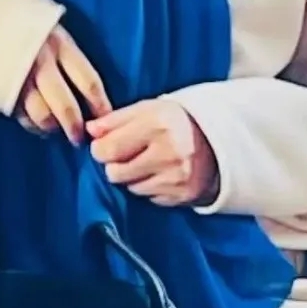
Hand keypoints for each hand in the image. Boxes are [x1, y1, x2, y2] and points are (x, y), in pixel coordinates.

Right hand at [15, 24, 110, 144]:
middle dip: (75, 126)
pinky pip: (22, 116)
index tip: (106, 117)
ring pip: (42, 115)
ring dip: (52, 127)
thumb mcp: (48, 27)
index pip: (88, 80)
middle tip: (80, 137)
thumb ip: (65, 52)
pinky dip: (32, 124)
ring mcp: (18, 79)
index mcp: (59, 44)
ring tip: (56, 128)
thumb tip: (86, 87)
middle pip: (65, 105)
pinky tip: (37, 124)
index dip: (100, 103)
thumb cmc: (20, 21)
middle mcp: (41, 63)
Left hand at [87, 100, 218, 207]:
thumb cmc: (175, 122)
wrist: (218, 141)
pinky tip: (160, 173)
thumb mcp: (148, 109)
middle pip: (115, 172)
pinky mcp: (182, 196)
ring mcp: (176, 177)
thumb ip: (116, 119)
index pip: (109, 148)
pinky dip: (149, 187)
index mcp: (158, 123)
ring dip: (132, 177)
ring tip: (146, 161)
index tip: (103, 145)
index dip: (99, 149)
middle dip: (115, 164)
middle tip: (126, 154)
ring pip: (130, 187)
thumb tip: (89, 130)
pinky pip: (148, 198)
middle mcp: (168, 152)